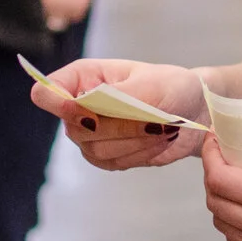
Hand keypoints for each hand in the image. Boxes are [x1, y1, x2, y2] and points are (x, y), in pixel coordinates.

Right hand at [31, 57, 206, 169]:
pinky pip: (112, 163)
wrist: (195, 110)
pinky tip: (158, 140)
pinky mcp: (107, 156)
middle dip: (118, 126)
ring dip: (134, 141)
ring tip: (162, 126)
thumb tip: (80, 109)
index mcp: (82, 77)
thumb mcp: (150, 84)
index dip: (59, 105)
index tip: (89, 112)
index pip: (46, 93)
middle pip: (75, 128)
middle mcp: (80, 106)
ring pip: (95, 150)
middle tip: (154, 117)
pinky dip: (140, 153)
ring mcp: (91, 134)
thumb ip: (115, 97)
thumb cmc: (172, 86)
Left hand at [201, 135, 241, 240]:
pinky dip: (236, 230)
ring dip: (223, 206)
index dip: (211, 158)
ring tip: (236, 190)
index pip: (222, 180)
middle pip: (217, 205)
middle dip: (214, 180)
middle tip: (224, 164)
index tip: (215, 145)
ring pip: (225, 229)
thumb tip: (240, 147)